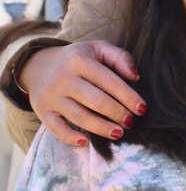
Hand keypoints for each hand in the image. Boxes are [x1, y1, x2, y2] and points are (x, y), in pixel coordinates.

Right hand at [24, 41, 144, 145]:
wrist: (38, 65)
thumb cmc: (77, 59)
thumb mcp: (97, 48)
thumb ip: (119, 57)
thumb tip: (136, 76)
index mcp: (79, 61)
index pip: (109, 82)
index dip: (129, 97)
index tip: (142, 109)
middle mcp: (63, 78)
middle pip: (96, 101)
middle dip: (117, 114)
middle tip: (130, 122)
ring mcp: (51, 96)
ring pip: (80, 117)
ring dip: (102, 128)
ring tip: (118, 133)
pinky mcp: (42, 110)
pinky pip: (56, 128)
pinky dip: (70, 137)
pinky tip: (85, 142)